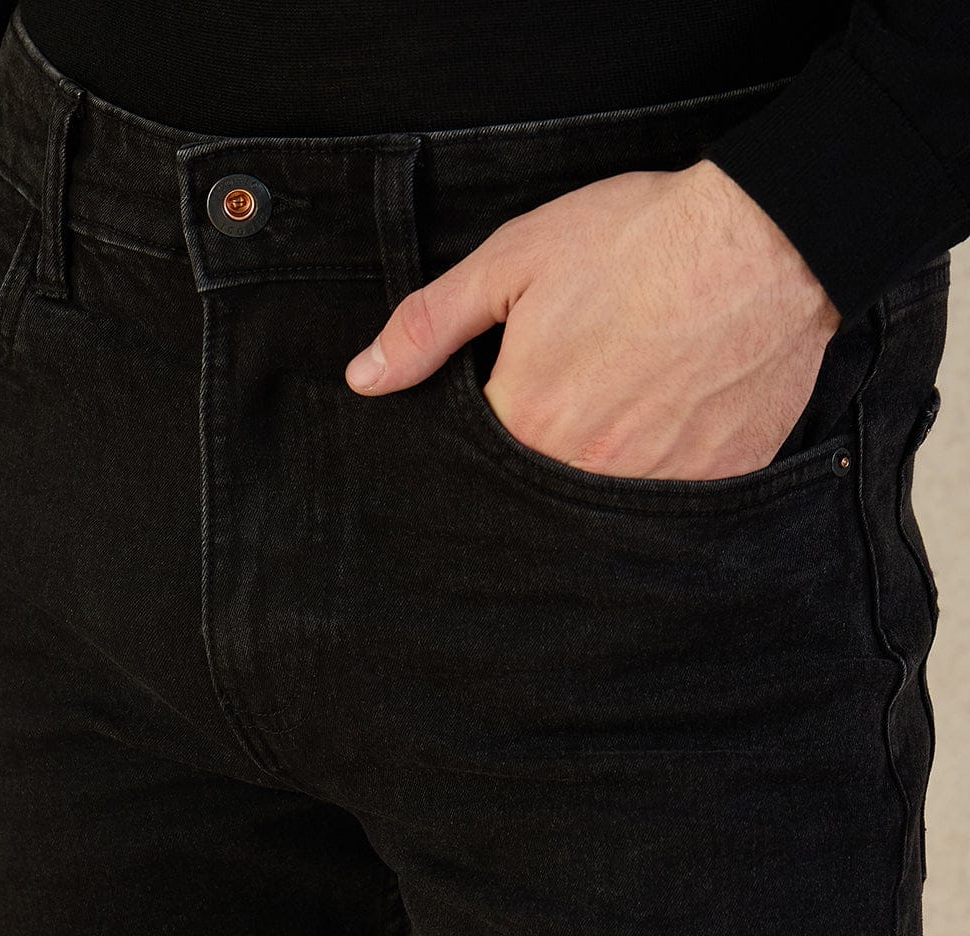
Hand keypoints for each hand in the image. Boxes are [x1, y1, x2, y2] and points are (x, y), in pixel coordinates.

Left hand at [345, 158, 841, 480]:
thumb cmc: (639, 240)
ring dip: (605, 462)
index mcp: (530, 422)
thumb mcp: (514, 261)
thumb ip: (431, 326)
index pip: (481, 460)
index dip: (492, 428)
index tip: (516, 393)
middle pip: (542, 486)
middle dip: (547, 448)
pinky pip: (673, 499)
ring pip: (606, 498)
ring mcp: (657, 483)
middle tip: (582, 388)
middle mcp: (589, 470)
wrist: (770, 238)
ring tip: (627, 398)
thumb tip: (364, 379)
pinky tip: (674, 416)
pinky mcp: (717, 480)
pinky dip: (666, 468)